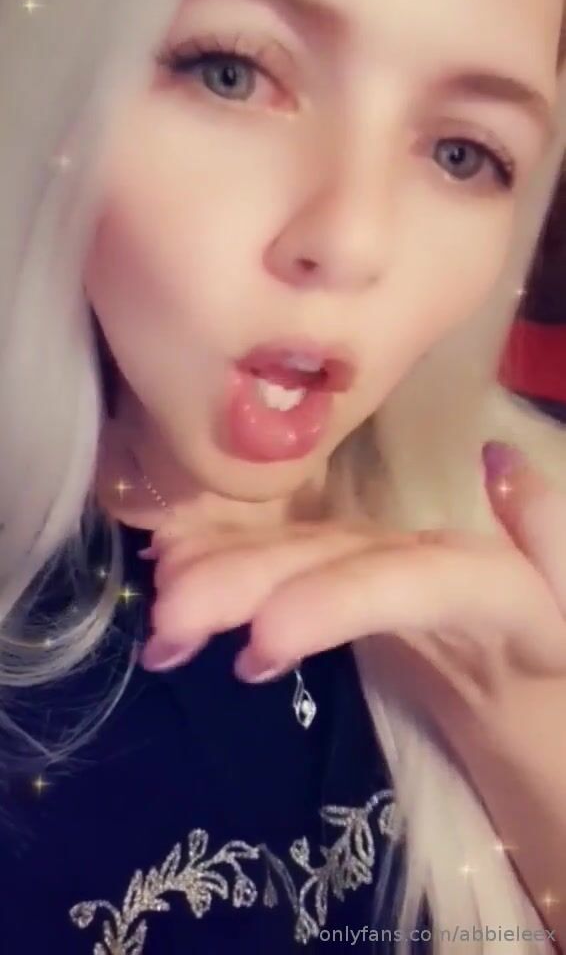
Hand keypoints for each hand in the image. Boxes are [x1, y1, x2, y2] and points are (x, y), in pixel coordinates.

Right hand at [138, 442, 565, 754]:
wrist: (534, 667)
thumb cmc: (551, 634)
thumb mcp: (564, 590)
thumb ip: (543, 532)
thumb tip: (496, 459)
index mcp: (484, 575)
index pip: (409, 579)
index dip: (334, 599)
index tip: (259, 641)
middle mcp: (417, 554)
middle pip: (328, 560)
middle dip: (243, 582)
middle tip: (165, 624)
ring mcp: (376, 566)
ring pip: (294, 562)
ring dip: (217, 579)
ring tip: (159, 619)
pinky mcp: (347, 585)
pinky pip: (282, 576)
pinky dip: (224, 574)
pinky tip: (169, 577)